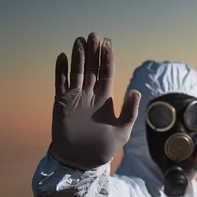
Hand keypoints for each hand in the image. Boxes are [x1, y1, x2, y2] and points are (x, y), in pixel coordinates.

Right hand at [51, 32, 140, 169]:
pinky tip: (62, 56)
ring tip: (80, 40)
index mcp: (105, 100)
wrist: (81, 161)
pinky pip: (61, 83)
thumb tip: (135, 91)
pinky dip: (61, 70)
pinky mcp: (62, 104)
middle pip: (92, 69)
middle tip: (94, 35)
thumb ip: (130, 111)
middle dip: (94, 52)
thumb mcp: (123, 131)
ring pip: (77, 72)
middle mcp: (90, 96)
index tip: (108, 44)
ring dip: (78, 56)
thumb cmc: (103, 148)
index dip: (107, 59)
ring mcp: (75, 98)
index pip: (106, 74)